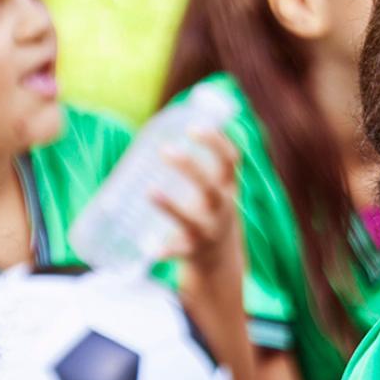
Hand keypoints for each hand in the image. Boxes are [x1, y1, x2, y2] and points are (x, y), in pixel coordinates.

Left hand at [152, 129, 241, 268]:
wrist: (219, 257)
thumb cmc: (207, 207)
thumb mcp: (211, 184)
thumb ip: (195, 160)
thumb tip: (161, 123)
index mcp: (227, 186)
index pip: (231, 161)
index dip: (217, 143)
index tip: (194, 127)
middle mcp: (221, 209)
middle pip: (210, 188)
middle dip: (190, 168)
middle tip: (165, 150)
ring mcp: (208, 231)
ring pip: (191, 220)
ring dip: (170, 207)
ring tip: (148, 191)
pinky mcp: (192, 251)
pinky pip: (178, 251)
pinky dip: (165, 250)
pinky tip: (151, 249)